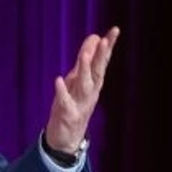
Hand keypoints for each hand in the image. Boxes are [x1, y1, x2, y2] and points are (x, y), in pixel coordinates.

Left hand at [45, 26, 119, 153]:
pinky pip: (64, 101)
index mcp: (93, 84)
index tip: (113, 31)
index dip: (107, 47)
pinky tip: (58, 79)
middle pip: (97, 72)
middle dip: (101, 56)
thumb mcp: (79, 81)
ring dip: (84, 69)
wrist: (66, 140)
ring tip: (85, 54)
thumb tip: (94, 39)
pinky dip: (62, 90)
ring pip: (84, 84)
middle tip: (106, 39)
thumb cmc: (73, 106)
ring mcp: (79, 103)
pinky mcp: (67, 114)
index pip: (102, 63)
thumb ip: (86, 61)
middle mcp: (89, 92)